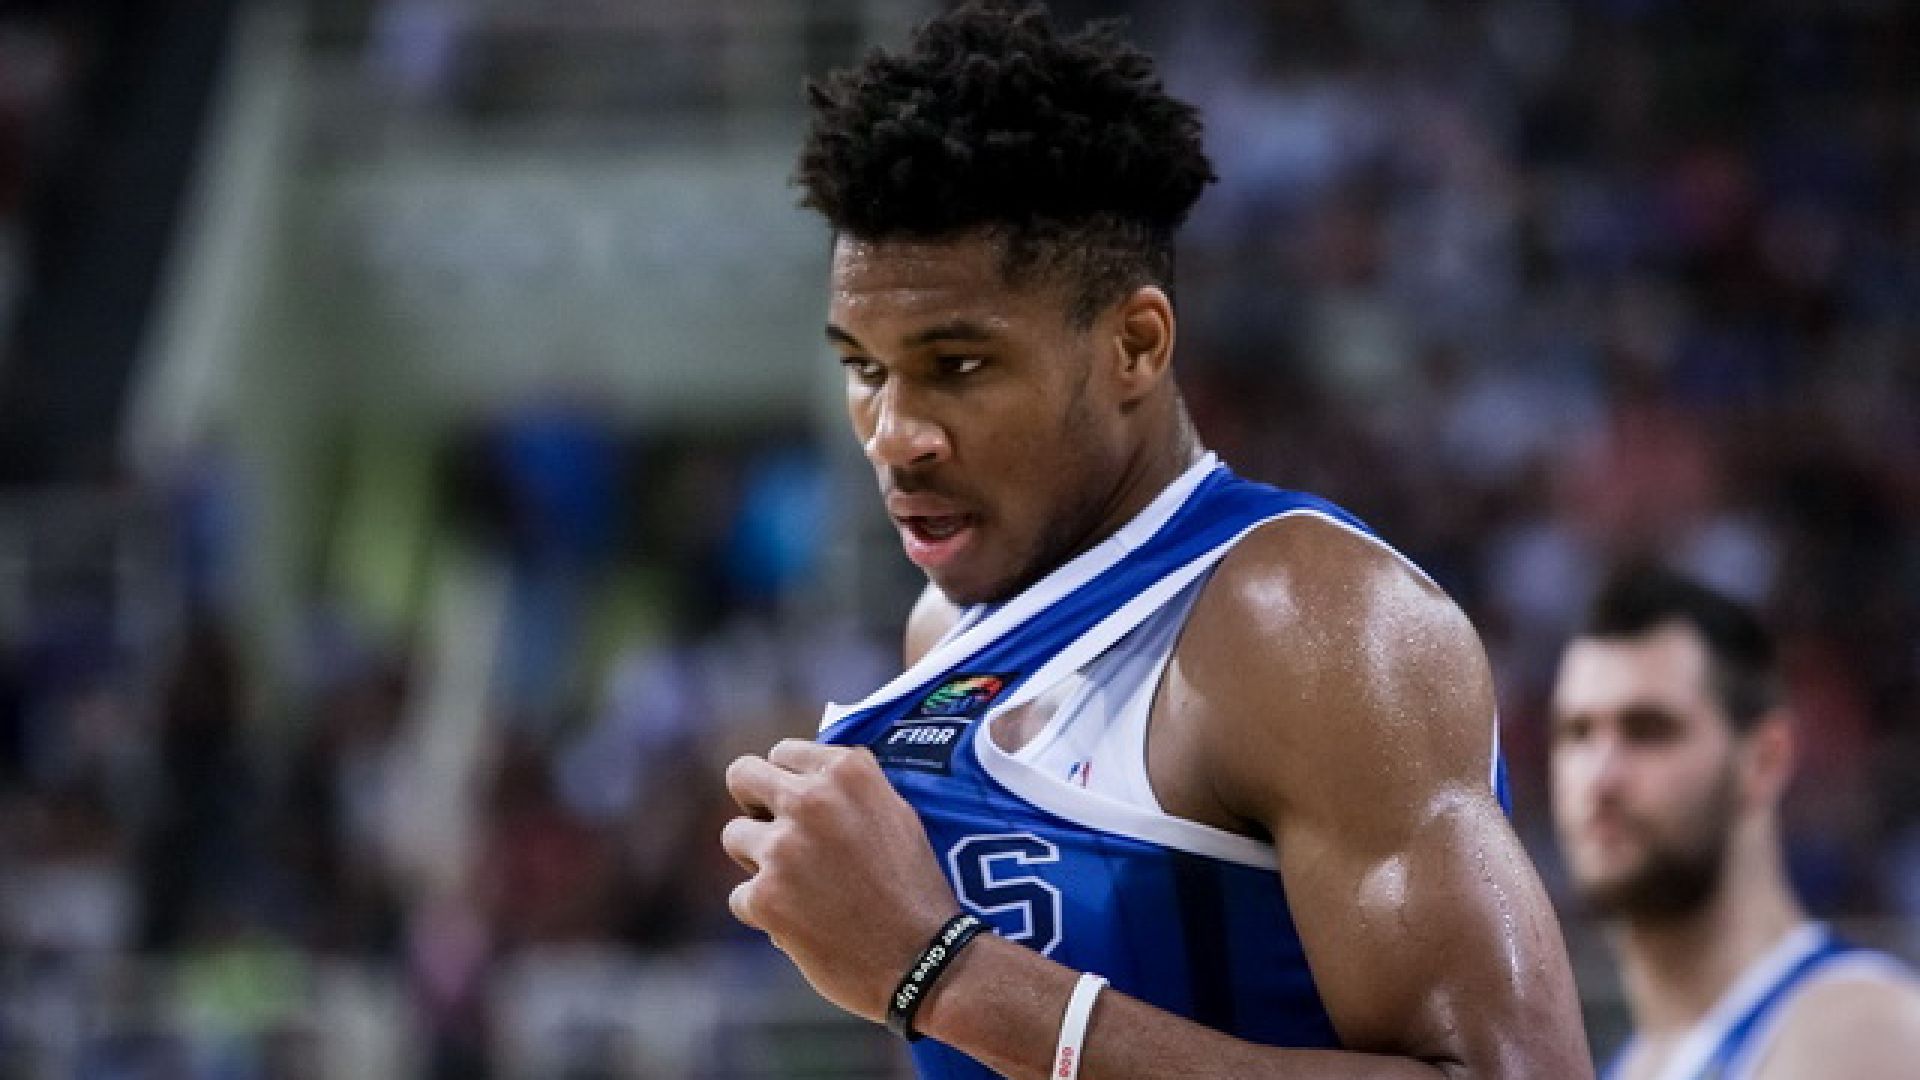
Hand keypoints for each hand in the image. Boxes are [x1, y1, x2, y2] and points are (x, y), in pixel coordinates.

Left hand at [722, 739, 961, 1021]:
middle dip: (754, 803)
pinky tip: (801, 924)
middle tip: (773, 832)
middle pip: (742, 775)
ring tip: (798, 886)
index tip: (796, 805)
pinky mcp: (764, 896)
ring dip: (758, 861)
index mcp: (847, 772)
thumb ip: (849, 789)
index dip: (787, 781)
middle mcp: (812, 800)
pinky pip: (741, 895)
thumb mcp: (897, 815)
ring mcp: (783, 848)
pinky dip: (765, 913)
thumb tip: (805, 778)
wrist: (925, 960)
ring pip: (734, 837)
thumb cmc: (915, 890)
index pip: (783, 752)